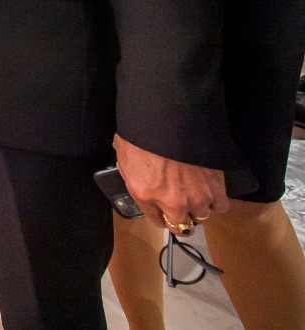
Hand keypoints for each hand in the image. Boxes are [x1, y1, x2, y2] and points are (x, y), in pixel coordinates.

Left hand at [113, 134, 227, 231]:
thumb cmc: (141, 133)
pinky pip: (220, 206)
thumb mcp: (124, 155)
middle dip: (179, 218)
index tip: (161, 212)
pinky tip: (211, 193)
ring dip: (198, 208)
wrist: (170, 118)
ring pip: (201, 216)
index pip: (155, 220)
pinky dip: (216, 202)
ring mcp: (197, 197)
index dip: (159, 216)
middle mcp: (172, 203)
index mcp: (145, 195)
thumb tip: (136, 175)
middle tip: (179, 206)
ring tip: (195, 196)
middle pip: (181, 226)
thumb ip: (132, 173)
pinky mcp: (216, 188)